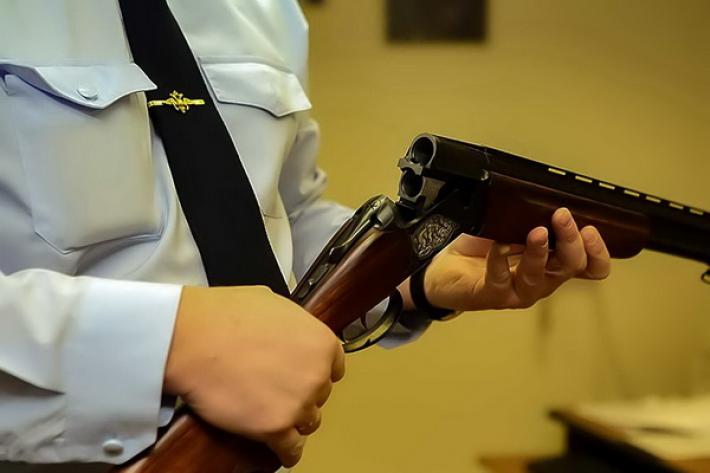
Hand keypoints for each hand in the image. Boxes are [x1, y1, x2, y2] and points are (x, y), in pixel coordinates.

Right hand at [163, 285, 344, 466]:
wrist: (192, 338)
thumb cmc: (223, 316)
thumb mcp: (271, 302)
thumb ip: (292, 323)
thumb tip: (289, 330)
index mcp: (321, 342)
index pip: (333, 368)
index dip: (316, 373)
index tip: (304, 378)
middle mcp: (317, 373)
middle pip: (319, 395)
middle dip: (300, 394)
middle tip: (276, 390)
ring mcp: (298, 402)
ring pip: (308, 422)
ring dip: (293, 421)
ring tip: (274, 417)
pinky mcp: (275, 427)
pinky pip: (291, 450)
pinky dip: (286, 451)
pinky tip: (280, 449)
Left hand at [404, 208, 610, 311]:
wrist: (444, 271)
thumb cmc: (481, 249)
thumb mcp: (512, 227)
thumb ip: (530, 218)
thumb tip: (543, 198)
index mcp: (552, 264)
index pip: (590, 267)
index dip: (598, 253)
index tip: (591, 229)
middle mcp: (540, 281)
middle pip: (570, 268)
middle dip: (571, 242)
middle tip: (563, 217)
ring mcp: (517, 291)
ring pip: (540, 278)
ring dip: (540, 252)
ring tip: (537, 232)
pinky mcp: (491, 294)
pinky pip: (500, 279)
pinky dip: (500, 258)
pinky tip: (499, 243)